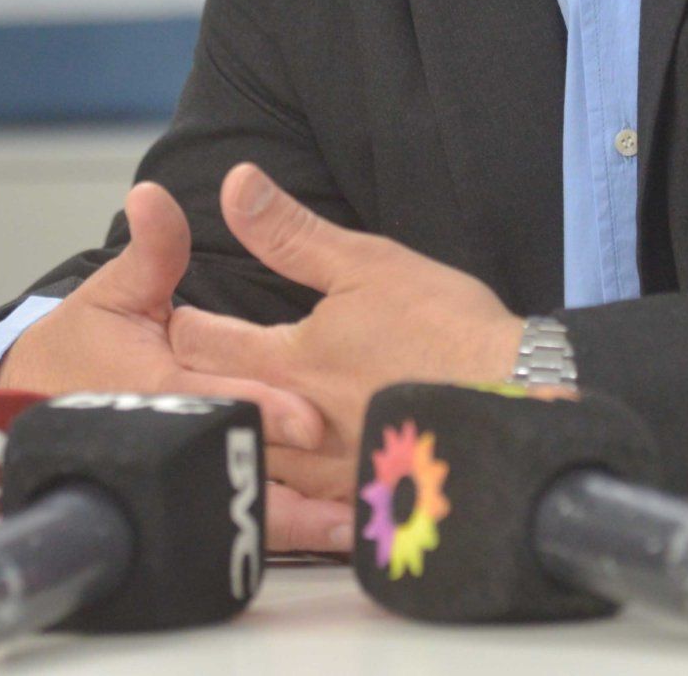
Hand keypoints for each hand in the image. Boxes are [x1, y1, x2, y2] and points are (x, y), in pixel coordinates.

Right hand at [0, 181, 349, 551]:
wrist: (39, 402)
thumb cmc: (84, 342)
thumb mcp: (117, 290)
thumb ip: (151, 248)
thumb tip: (151, 195)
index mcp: (160, 388)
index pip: (219, 401)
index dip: (263, 411)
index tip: (311, 421)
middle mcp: (175, 442)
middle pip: (240, 465)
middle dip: (294, 482)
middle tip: (354, 493)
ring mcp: (185, 476)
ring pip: (244, 507)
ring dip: (301, 520)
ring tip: (358, 526)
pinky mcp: (195, 494)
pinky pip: (246, 521)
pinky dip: (290, 529)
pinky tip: (339, 533)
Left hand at [166, 162, 522, 503]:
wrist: (512, 399)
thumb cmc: (442, 328)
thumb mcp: (367, 264)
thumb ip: (291, 232)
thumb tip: (234, 182)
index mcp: (289, 361)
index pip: (203, 344)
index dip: (183, 326)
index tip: (175, 317)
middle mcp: (294, 425)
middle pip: (217, 408)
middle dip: (195, 387)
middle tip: (182, 372)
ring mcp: (326, 473)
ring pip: (253, 460)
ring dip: (237, 437)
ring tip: (230, 420)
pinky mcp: (359, 500)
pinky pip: (299, 504)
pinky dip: (285, 488)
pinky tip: (291, 477)